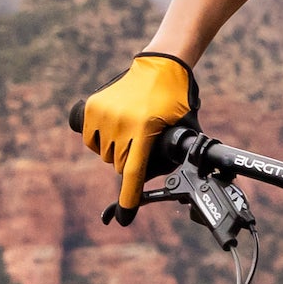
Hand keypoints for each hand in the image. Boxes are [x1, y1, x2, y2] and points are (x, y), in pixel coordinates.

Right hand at [74, 53, 198, 215]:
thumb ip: (182, 154)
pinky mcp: (90, 107)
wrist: (161, 65)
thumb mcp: (186, 128)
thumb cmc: (177, 100)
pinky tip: (115, 126)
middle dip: (131, 160)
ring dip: (115, 149)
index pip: (133, 172)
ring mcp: (103, 114)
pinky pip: (90, 139)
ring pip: (104, 153)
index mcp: (144, 129)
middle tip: (143, 140)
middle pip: (120, 165)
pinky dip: (100, 138)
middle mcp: (120, 122)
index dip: (129, 198)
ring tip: (131, 129)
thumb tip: (192, 181)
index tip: (123, 218)